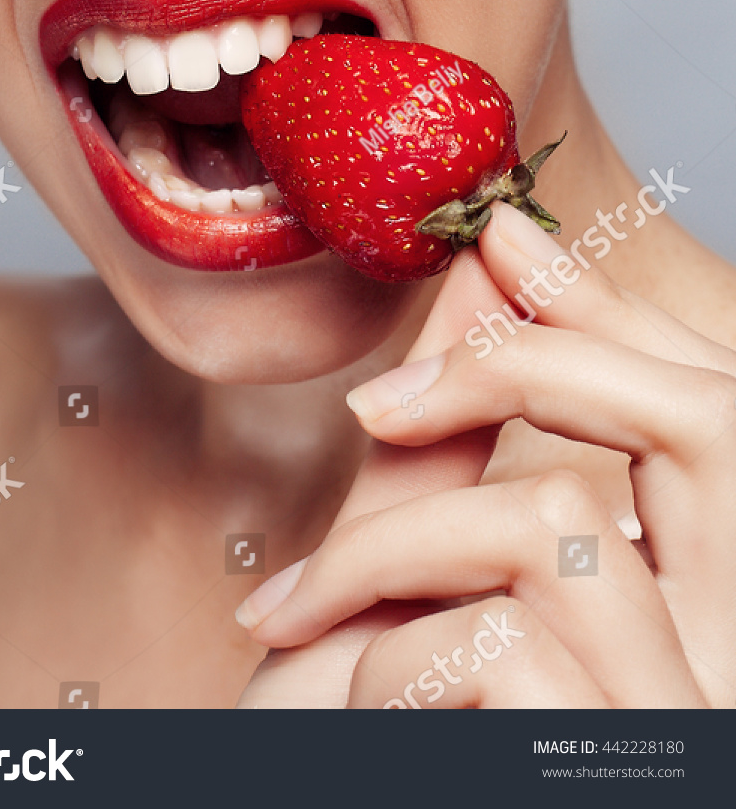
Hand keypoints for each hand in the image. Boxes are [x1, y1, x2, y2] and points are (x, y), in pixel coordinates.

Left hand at [236, 203, 735, 707]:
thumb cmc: (353, 749)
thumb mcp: (404, 598)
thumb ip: (448, 457)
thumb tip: (482, 277)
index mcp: (675, 618)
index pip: (695, 427)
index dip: (602, 320)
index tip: (502, 238)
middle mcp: (706, 664)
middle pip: (654, 445)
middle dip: (492, 387)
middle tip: (373, 408)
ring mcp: (667, 723)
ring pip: (551, 527)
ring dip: (385, 558)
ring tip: (299, 630)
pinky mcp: (612, 761)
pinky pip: (492, 641)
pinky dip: (383, 659)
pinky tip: (354, 721)